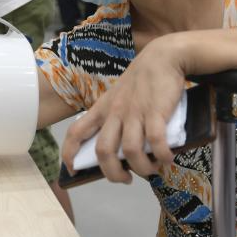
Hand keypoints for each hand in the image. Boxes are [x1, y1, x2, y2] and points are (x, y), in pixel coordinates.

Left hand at [61, 38, 186, 181]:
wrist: (163, 56)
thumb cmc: (142, 80)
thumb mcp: (119, 96)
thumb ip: (115, 117)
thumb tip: (120, 150)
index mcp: (102, 109)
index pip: (76, 132)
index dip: (69, 153)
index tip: (71, 169)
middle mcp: (115, 112)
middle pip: (103, 151)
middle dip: (111, 173)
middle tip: (124, 179)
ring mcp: (135, 112)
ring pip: (129, 150)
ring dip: (141, 168)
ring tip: (151, 169)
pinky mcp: (156, 112)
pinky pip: (156, 141)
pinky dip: (161, 155)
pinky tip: (168, 158)